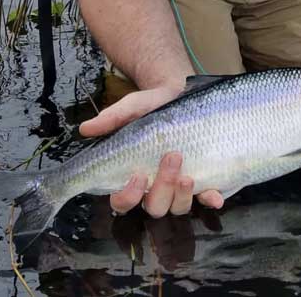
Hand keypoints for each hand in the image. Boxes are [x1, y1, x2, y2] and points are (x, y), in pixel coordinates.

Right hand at [79, 84, 223, 215]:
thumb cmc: (150, 107)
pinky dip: (209, 199)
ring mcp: (178, 187)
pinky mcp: (202, 180)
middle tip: (171, 158)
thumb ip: (111, 119)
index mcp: (132, 176)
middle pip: (153, 207)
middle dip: (162, 189)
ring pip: (177, 208)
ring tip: (187, 173)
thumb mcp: (131, 108)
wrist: (179, 93)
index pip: (122, 202)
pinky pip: (205, 198)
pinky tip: (215, 196)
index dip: (128, 197)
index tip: (136, 176)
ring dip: (182, 195)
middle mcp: (154, 187)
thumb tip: (86, 128)